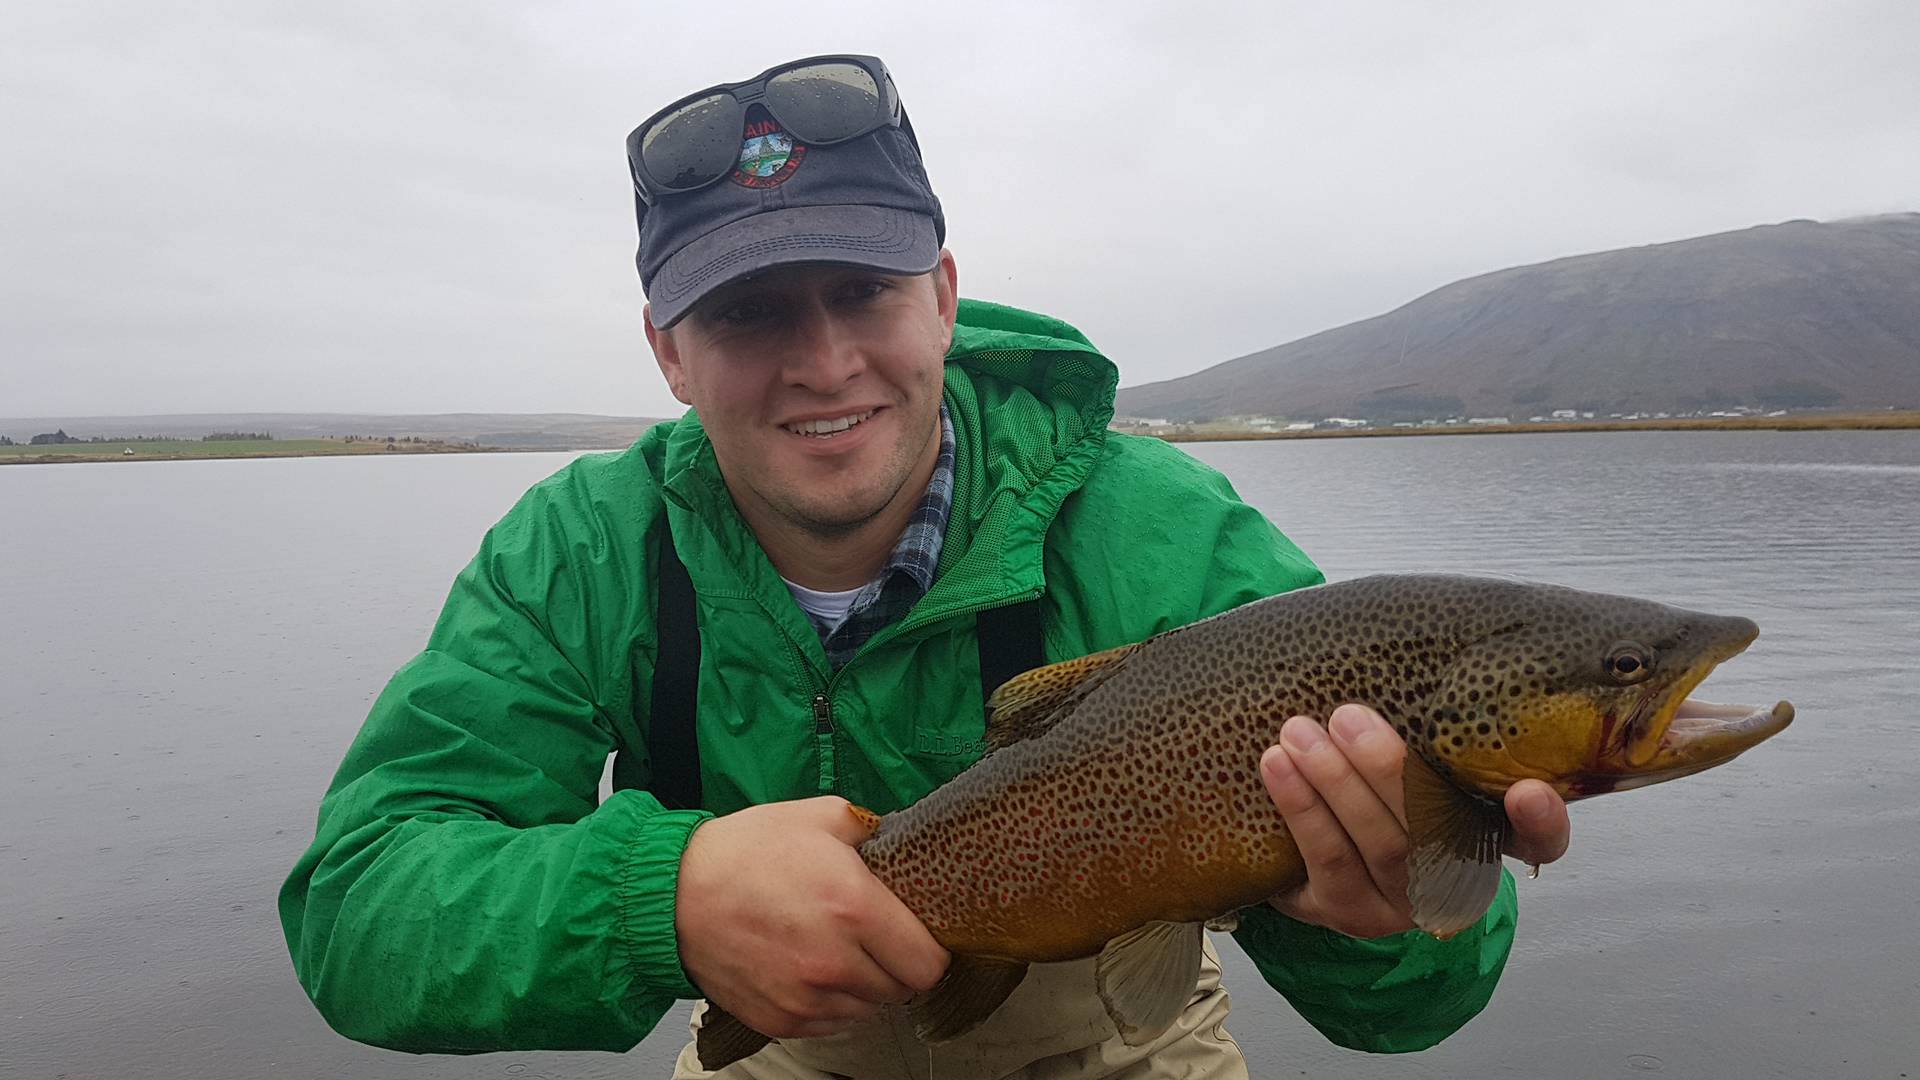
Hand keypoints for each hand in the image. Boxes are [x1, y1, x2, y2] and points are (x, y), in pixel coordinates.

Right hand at [675, 796, 949, 1038]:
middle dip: (896, 965)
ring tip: (836, 949)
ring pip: (868, 1010)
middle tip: (874, 938)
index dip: (929, 949)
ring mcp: (806, 997)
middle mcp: (834, 961)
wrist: (674, 893)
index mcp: (854, 907)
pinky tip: (809, 968)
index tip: (917, 936)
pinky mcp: (781, 1019)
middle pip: (902, 990)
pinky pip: (831, 1023)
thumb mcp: (818, 816)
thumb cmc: (745, 851)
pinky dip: (830, 1002)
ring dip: (863, 986)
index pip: (928, 963)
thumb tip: (902, 840)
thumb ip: (871, 830)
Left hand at [1259, 704, 1570, 937]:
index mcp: (1488, 832)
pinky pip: (1329, 862)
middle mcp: (1456, 878)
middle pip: (1438, 833)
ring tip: (1297, 732)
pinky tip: (1276, 766)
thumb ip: (1422, 718)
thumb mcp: (1406, 749)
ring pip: (1382, 847)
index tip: (1529, 791)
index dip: (1541, 821)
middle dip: (1389, 771)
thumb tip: (1409, 635)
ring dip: (1336, 784)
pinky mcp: (1350, 914)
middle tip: (1346, 717)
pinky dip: (1301, 810)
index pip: (1538, 840)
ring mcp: (1404, 903)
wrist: (1303, 842)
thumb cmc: (1369, 774)